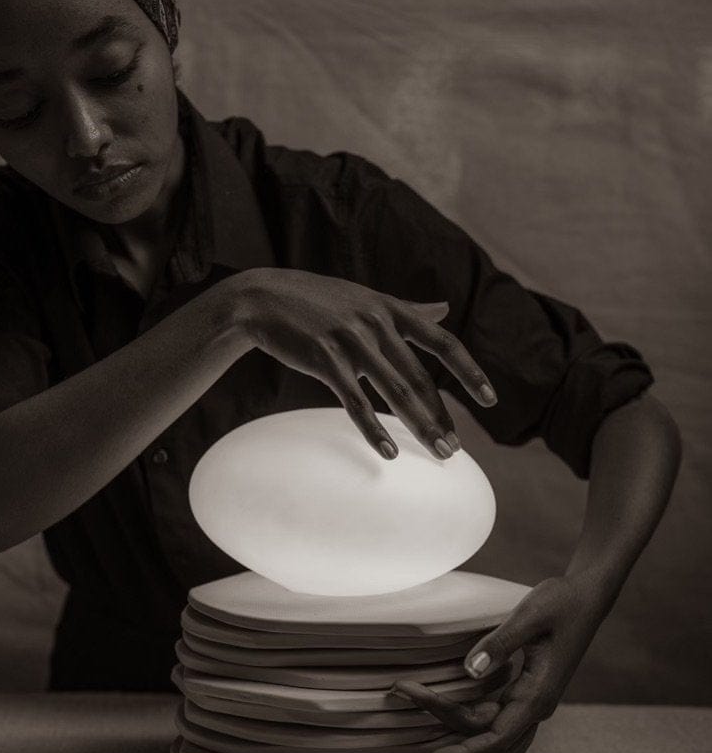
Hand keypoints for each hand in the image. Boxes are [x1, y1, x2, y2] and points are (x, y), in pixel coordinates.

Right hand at [229, 266, 496, 459]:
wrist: (262, 298)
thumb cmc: (317, 300)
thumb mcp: (367, 298)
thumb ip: (409, 308)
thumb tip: (446, 308)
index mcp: (390, 310)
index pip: (442, 343)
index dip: (469, 372)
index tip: (490, 400)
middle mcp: (376, 324)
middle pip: (420, 379)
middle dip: (441, 417)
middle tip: (454, 450)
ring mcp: (351, 341)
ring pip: (395, 391)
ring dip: (420, 426)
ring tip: (439, 453)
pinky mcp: (325, 360)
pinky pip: (355, 401)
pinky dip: (373, 428)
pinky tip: (388, 452)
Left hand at [391, 574, 610, 752]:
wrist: (588, 595)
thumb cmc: (561, 601)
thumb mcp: (530, 616)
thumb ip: (500, 643)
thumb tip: (469, 671)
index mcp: (538, 695)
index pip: (496, 737)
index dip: (464, 752)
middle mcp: (538, 707)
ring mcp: (535, 703)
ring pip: (502, 749)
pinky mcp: (530, 694)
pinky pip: (505, 732)